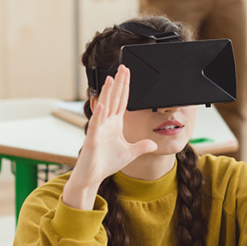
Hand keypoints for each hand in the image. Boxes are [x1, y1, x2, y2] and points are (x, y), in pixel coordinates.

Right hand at [62, 66, 156, 209]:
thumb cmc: (105, 164)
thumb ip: (141, 147)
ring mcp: (98, 130)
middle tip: (123, 67)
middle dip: (118, 83)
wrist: (92, 178)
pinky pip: (96, 125)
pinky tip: (102, 103)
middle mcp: (106, 123)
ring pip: (104, 107)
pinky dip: (99, 114)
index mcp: (114, 124)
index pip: (122, 101)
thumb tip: (154, 143)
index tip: (128, 74)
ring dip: (107, 93)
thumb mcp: (129, 154)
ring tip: (111, 78)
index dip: (126, 87)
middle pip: (113, 99)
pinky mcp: (92, 139)